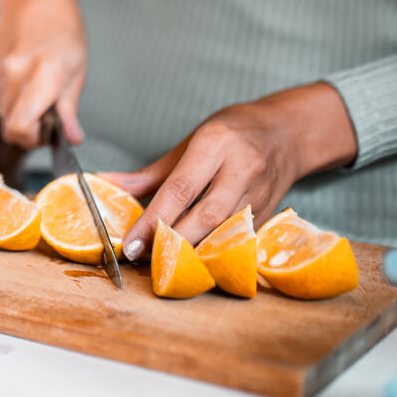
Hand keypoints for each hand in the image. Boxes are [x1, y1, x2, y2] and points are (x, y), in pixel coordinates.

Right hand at [0, 0, 86, 148]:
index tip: (44, 135)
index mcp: (44, 73)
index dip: (31, 140)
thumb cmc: (61, 28)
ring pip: (2, 113)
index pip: (22, 126)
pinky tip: (21, 76)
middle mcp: (16, 73)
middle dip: (27, 130)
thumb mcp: (77, 67)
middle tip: (44, 117)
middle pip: (10, 126)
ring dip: (17, 112)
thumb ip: (70, 107)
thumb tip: (73, 138)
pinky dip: (8, 97)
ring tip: (35, 90)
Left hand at [102, 82, 357, 260]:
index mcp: (215, 143)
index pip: (180, 188)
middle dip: (172, 242)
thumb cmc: (232, 133)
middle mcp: (241, 169)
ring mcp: (260, 194)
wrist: (288, 133)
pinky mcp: (269, 215)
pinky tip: (192, 262)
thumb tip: (108, 184)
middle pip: (205, 216)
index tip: (131, 243)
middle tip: (143, 257)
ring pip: (223, 234)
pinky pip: (238, 241)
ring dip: (191, 253)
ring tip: (162, 263)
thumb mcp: (190, 142)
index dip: (153, 219)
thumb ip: (151, 172)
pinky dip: (213, 254)